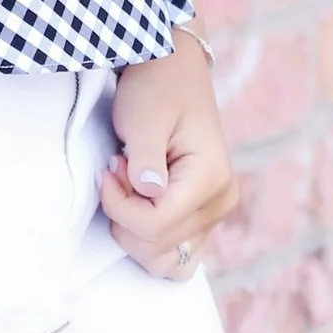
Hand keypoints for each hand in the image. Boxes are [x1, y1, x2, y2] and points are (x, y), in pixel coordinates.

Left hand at [101, 35, 237, 278]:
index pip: (155, 225)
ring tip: (131, 187)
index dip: (119, 205)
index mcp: (212, 179)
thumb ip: (146, 158)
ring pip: (166, 261)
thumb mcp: (143, 117)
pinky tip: (139, 207)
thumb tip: (149, 192)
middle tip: (120, 170)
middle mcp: (221, 203)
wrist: (172, 70)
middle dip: (124, 215)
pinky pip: (177, 256)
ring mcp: (215, 214)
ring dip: (134, 232)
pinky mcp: (203, 218)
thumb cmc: (156, 88)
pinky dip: (150, 242)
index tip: (110, 167)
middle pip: (157, 247)